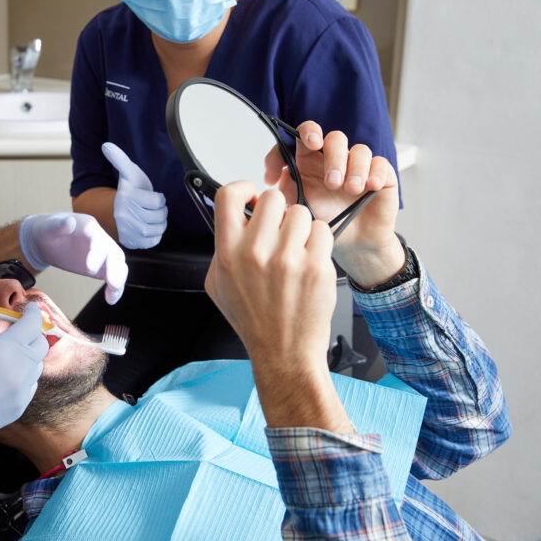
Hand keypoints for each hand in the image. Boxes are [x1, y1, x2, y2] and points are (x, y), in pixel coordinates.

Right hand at [0, 303, 48, 465]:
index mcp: (9, 349)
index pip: (33, 323)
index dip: (33, 312)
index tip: (29, 309)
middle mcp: (22, 369)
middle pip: (41, 344)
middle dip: (33, 333)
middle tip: (18, 330)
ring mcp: (23, 390)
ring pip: (37, 366)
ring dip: (28, 355)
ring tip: (7, 356)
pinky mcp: (20, 406)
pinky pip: (30, 385)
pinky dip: (23, 375)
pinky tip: (5, 376)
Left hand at [19, 212, 128, 304]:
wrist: (46, 241)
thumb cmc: (47, 231)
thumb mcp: (48, 227)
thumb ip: (58, 225)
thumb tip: (69, 222)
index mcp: (88, 226)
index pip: (98, 239)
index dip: (97, 253)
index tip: (89, 269)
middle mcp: (99, 239)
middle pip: (114, 252)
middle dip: (115, 268)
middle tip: (111, 283)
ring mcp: (102, 254)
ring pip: (118, 265)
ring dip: (119, 279)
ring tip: (113, 293)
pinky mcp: (100, 267)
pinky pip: (112, 277)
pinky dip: (114, 288)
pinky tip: (111, 299)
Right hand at [102, 142, 167, 248]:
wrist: (118, 211)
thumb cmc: (129, 191)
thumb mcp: (128, 173)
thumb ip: (119, 158)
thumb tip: (106, 145)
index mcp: (126, 197)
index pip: (158, 200)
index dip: (159, 198)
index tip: (152, 197)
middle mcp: (125, 216)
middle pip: (159, 216)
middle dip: (160, 211)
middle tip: (153, 208)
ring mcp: (127, 231)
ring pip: (158, 229)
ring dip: (160, 223)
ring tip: (153, 217)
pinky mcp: (131, 242)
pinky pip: (153, 241)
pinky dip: (155, 235)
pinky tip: (149, 227)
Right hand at [205, 182, 352, 431]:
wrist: (284, 352)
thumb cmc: (253, 319)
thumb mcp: (218, 284)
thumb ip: (222, 248)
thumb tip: (232, 216)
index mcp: (228, 254)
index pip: (228, 196)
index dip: (242, 189)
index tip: (250, 197)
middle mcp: (256, 253)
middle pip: (272, 199)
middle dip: (278, 211)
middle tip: (279, 230)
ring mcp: (288, 259)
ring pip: (301, 213)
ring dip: (300, 227)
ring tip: (296, 250)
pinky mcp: (316, 266)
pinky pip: (322, 230)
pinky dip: (318, 242)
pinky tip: (310, 260)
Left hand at [265, 121, 403, 286]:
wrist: (354, 242)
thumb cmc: (326, 221)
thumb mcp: (298, 211)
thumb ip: (285, 197)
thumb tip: (269, 192)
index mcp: (308, 162)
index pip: (297, 139)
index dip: (284, 150)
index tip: (277, 174)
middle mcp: (332, 159)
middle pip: (331, 138)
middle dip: (331, 157)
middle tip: (330, 182)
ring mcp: (357, 164)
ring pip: (357, 149)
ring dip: (354, 167)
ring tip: (351, 189)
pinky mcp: (380, 174)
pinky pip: (379, 162)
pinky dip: (374, 172)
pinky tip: (369, 186)